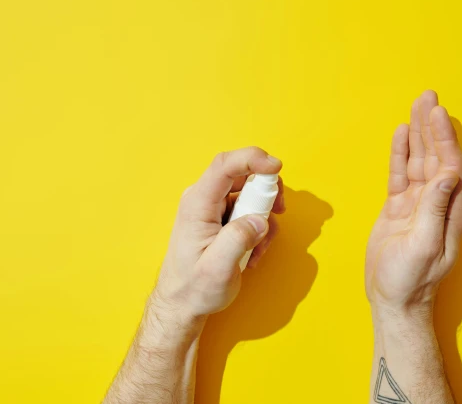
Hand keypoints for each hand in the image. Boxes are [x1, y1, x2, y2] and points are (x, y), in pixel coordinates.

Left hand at [154, 147, 284, 319]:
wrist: (183, 303)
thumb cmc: (194, 288)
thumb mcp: (217, 269)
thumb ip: (238, 240)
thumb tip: (259, 220)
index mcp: (198, 204)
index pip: (225, 165)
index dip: (252, 158)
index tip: (276, 167)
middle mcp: (204, 199)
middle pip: (243, 173)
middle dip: (267, 191)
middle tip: (278, 212)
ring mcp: (214, 207)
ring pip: (251, 192)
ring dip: (264, 216)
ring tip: (259, 248)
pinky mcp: (223, 217)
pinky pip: (250, 209)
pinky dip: (260, 227)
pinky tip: (253, 252)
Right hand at [365, 91, 461, 317]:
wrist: (393, 299)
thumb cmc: (411, 280)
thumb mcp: (423, 246)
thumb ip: (434, 208)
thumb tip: (448, 173)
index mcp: (450, 210)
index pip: (449, 164)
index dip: (444, 138)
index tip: (438, 113)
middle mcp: (437, 201)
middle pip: (436, 155)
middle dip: (433, 125)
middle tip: (428, 96)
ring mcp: (418, 203)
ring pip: (419, 159)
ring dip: (418, 132)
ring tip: (416, 105)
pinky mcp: (399, 207)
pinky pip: (401, 173)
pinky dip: (401, 153)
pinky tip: (401, 134)